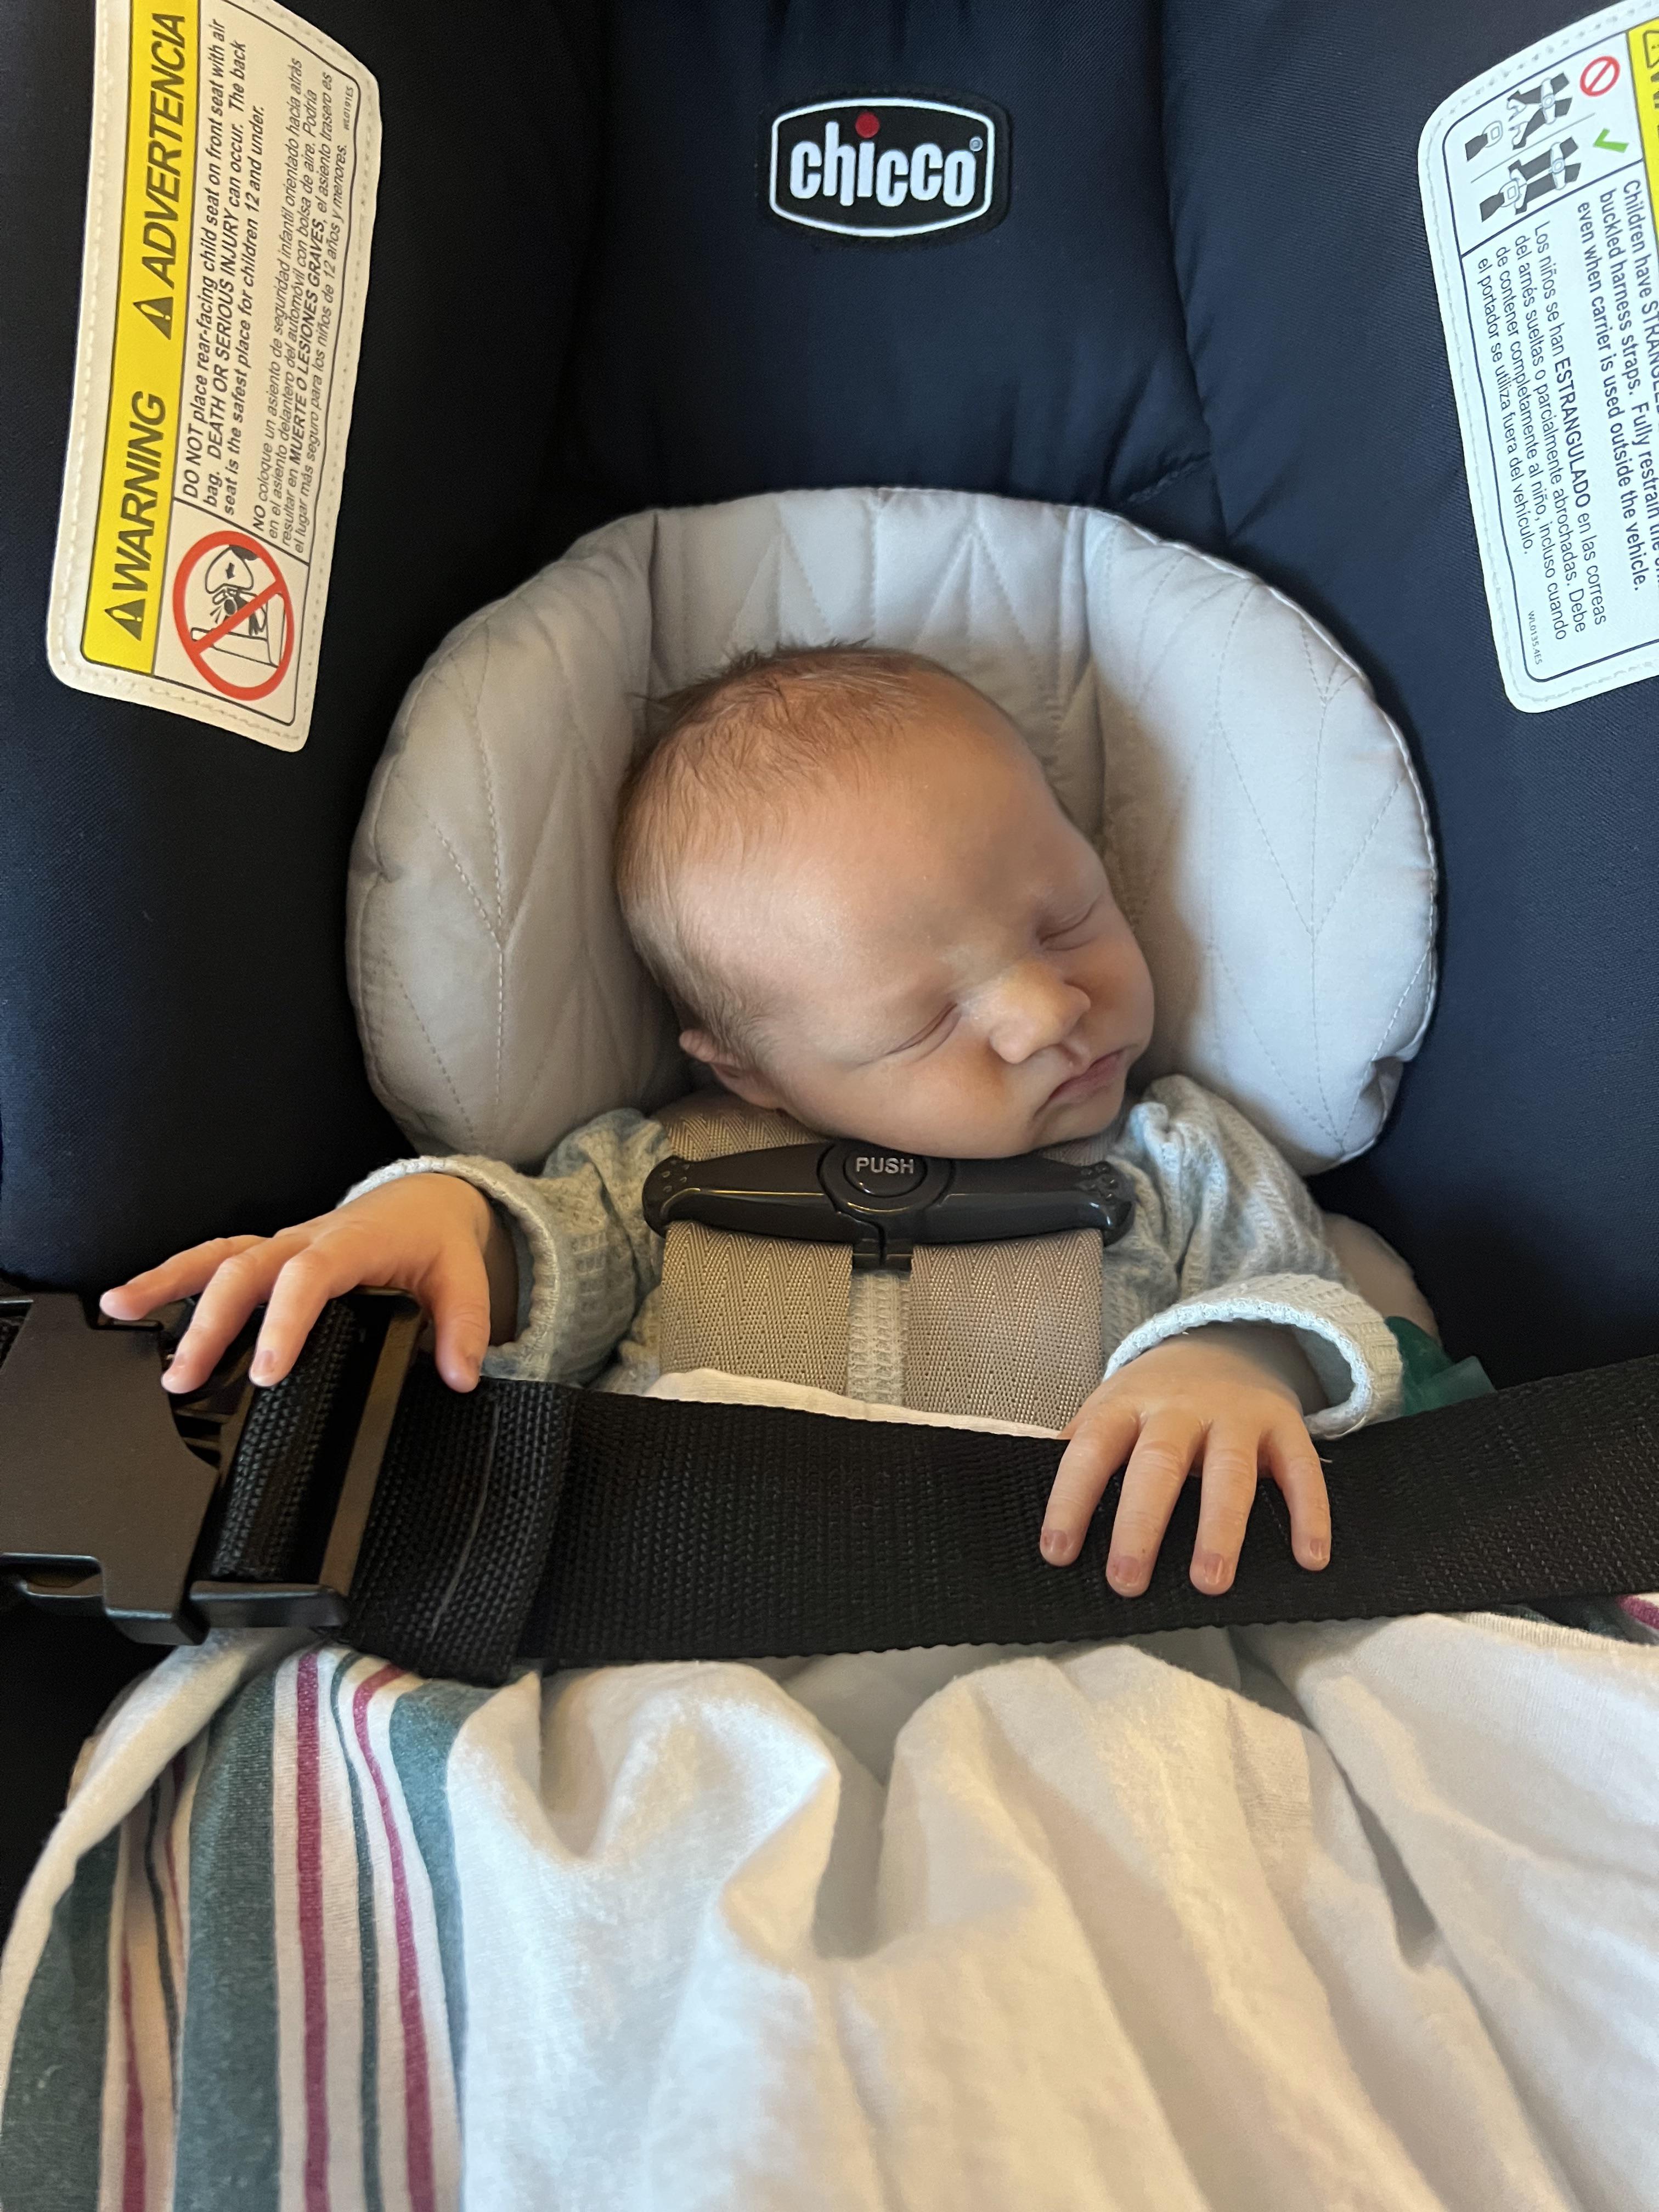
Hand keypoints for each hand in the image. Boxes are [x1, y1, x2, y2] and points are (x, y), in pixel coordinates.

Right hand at [99, 1174, 518, 1396]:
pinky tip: (131, 1302)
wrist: (424, 1200)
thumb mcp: (464, 1278)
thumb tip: (462, 1375)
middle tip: (183, 1374)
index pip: (310, 1276)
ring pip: (217, 1257)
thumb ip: (465, 1326)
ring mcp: (282, 1245)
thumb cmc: (434, 1239)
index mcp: (353, 1244)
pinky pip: (214, 1261)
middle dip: (210, 1320)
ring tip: (121, 1309)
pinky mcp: (268, 1255)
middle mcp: (307, 1239)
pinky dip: (171, 1277)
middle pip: (246, 1270)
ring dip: (168, 1282)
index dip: (285, 1321)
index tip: (268, 1370)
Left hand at [1038, 1330, 1329, 1594]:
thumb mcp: (1109, 1406)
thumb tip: (1035, 1500)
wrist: (1225, 1341)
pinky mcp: (1284, 1425)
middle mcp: (1180, 1408)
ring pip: (1230, 1470)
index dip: (1071, 1499)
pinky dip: (1309, 1514)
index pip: (1091, 1450)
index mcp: (1126, 1405)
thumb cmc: (1154, 1398)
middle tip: (1126, 1581)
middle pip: (1159, 1464)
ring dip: (1220, 1528)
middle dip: (1141, 1523)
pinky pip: (1300, 1470)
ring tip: (1209, 1584)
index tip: (1057, 1554)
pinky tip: (1309, 1560)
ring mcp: (1236, 1415)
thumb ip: (1081, 1447)